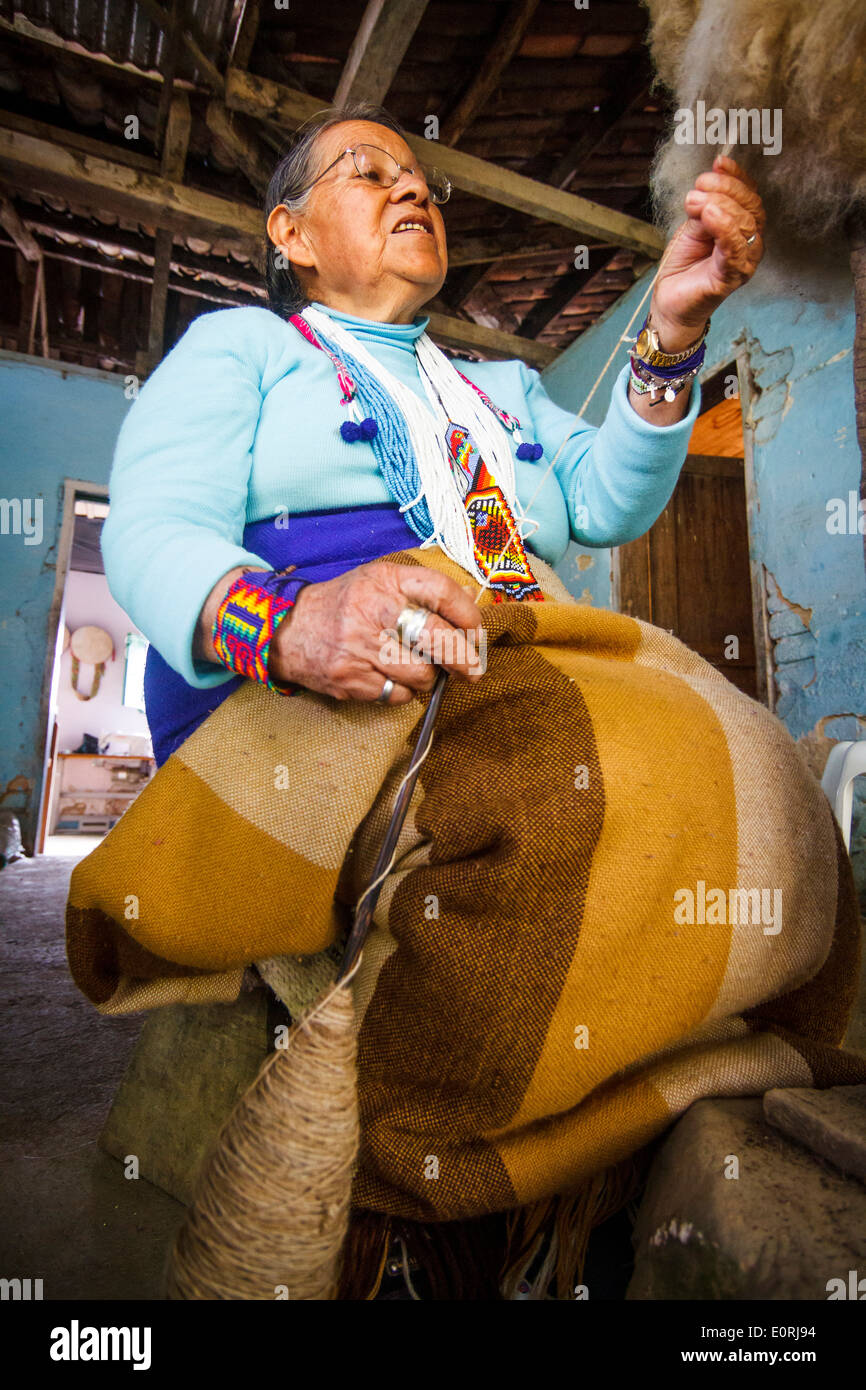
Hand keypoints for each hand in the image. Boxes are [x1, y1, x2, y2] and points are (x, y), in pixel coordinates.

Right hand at [268, 560, 485, 702]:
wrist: (289, 630)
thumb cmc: (345, 605)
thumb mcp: (379, 582)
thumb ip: (421, 592)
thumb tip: (470, 608)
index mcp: (385, 580)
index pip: (442, 592)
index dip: (467, 615)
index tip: (475, 631)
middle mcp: (373, 610)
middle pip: (438, 638)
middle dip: (463, 659)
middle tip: (471, 669)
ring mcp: (361, 647)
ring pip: (421, 673)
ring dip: (428, 677)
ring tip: (418, 670)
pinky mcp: (351, 679)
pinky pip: (396, 694)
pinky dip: (402, 692)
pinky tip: (391, 678)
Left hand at [648, 154, 765, 352]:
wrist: (670, 302)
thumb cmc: (684, 266)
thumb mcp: (692, 226)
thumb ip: (705, 206)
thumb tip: (709, 181)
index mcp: (743, 229)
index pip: (750, 196)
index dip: (737, 177)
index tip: (719, 162)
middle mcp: (750, 245)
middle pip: (751, 208)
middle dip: (725, 189)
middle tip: (699, 186)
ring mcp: (744, 263)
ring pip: (745, 225)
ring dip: (719, 205)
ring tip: (694, 201)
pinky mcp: (731, 278)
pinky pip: (734, 249)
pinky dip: (723, 228)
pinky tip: (708, 215)